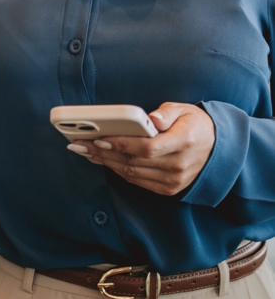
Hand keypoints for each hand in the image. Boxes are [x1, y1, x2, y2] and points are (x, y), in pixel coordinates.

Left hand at [68, 102, 214, 195]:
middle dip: (103, 152)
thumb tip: (151, 119)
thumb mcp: (185, 110)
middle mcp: (178, 165)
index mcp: (184, 142)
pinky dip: (117, 170)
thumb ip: (167, 113)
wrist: (218, 150)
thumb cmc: (196, 125)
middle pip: (133, 162)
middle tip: (79, 144)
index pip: (147, 147)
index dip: (121, 144)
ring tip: (85, 151)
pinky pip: (137, 180)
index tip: (99, 138)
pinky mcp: (168, 189)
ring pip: (131, 173)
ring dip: (105, 162)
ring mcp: (173, 181)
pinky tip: (103, 159)